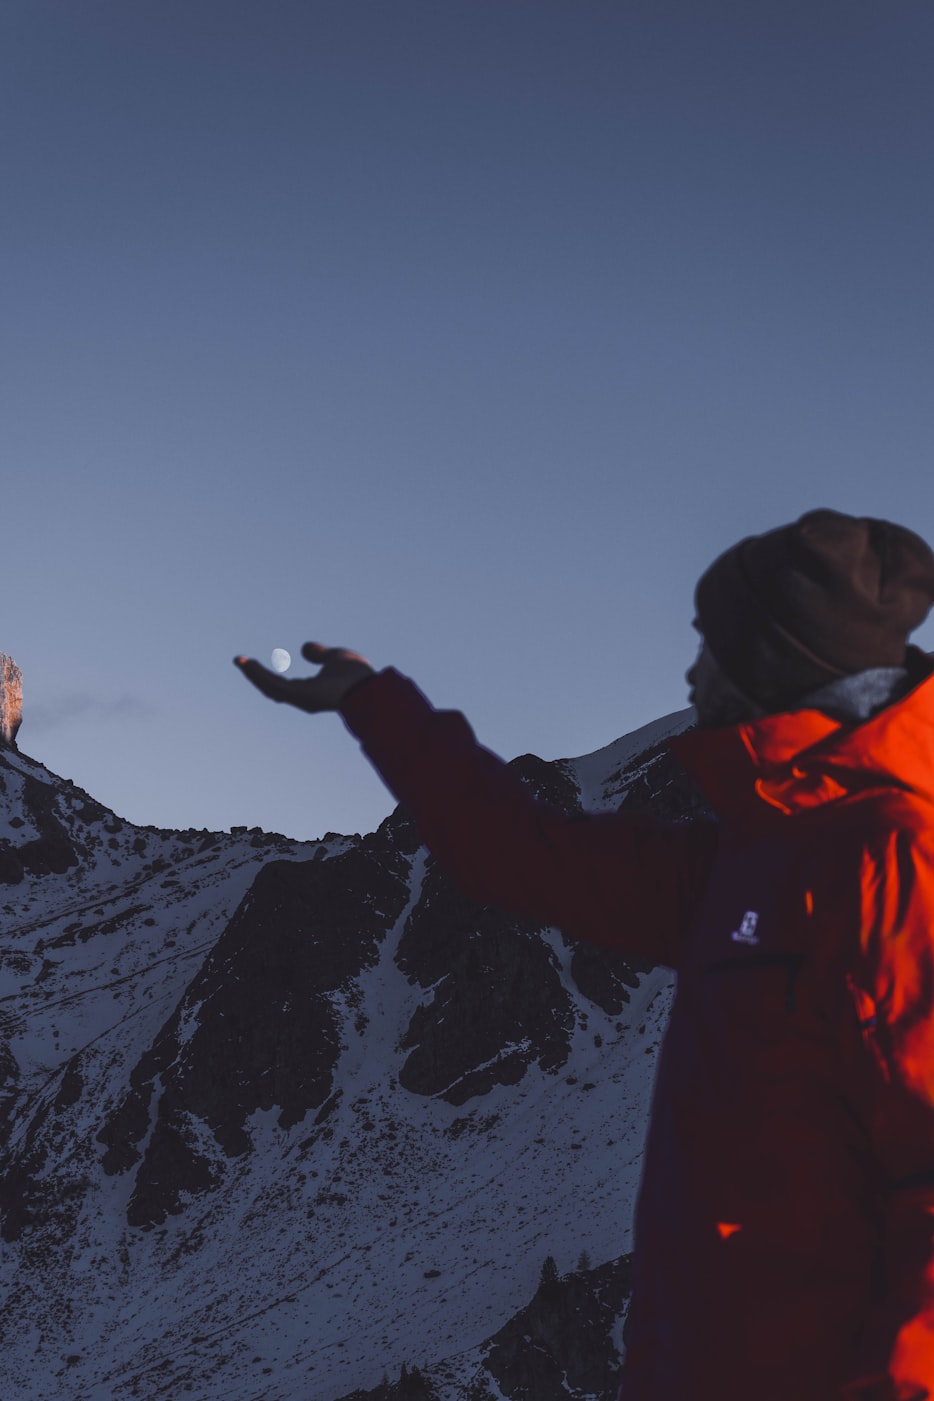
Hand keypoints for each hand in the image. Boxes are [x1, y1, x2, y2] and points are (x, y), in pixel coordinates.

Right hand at [234, 642, 374, 712]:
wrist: (369, 688)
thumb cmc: (357, 676)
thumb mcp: (335, 657)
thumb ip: (319, 653)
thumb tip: (304, 648)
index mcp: (311, 691)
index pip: (284, 685)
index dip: (268, 675)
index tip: (255, 664)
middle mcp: (303, 698)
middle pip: (272, 688)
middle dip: (255, 675)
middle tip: (241, 661)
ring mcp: (300, 699)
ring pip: (270, 687)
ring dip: (253, 674)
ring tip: (240, 660)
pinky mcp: (298, 695)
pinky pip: (273, 685)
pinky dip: (259, 674)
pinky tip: (248, 664)